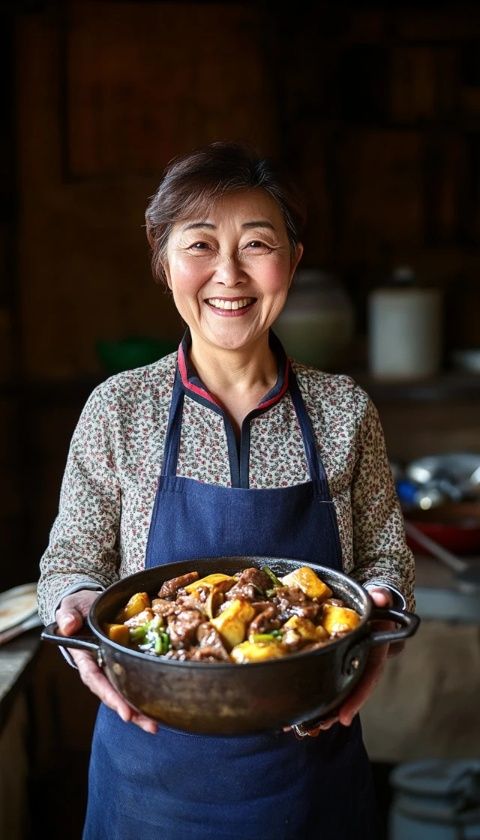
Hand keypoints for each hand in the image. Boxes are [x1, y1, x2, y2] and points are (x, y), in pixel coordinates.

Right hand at [56, 589, 157, 733]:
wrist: (90, 605)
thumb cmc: (79, 609)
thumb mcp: (71, 607)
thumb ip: (68, 616)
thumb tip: (68, 626)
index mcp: (86, 657)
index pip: (97, 679)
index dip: (110, 696)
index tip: (125, 712)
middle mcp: (101, 666)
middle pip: (115, 693)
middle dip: (131, 711)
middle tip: (150, 726)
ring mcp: (114, 666)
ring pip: (127, 691)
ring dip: (140, 710)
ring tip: (156, 725)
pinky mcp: (127, 661)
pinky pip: (137, 677)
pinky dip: (148, 691)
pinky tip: (161, 704)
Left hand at [290, 587, 395, 736]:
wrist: (373, 606)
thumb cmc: (376, 605)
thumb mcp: (380, 598)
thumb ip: (382, 597)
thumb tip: (382, 597)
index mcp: (374, 650)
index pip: (368, 677)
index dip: (356, 697)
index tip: (344, 717)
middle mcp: (363, 661)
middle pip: (350, 690)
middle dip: (335, 710)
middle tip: (317, 727)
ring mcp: (350, 663)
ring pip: (339, 688)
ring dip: (324, 708)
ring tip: (305, 725)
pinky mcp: (338, 660)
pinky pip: (328, 677)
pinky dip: (317, 692)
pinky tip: (302, 706)